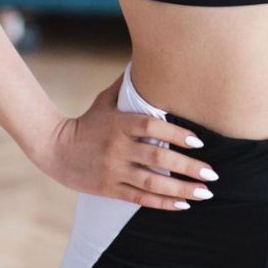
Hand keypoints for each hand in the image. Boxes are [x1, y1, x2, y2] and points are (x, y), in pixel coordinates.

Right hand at [36, 72, 220, 210]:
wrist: (54, 149)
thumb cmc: (87, 122)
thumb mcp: (104, 100)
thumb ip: (127, 88)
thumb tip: (148, 63)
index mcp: (120, 124)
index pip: (153, 128)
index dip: (177, 134)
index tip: (199, 142)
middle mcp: (119, 148)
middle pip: (158, 158)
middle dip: (188, 167)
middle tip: (212, 174)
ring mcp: (114, 171)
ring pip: (153, 183)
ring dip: (181, 190)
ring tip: (204, 193)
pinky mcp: (110, 189)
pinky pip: (140, 198)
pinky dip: (162, 203)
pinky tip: (183, 205)